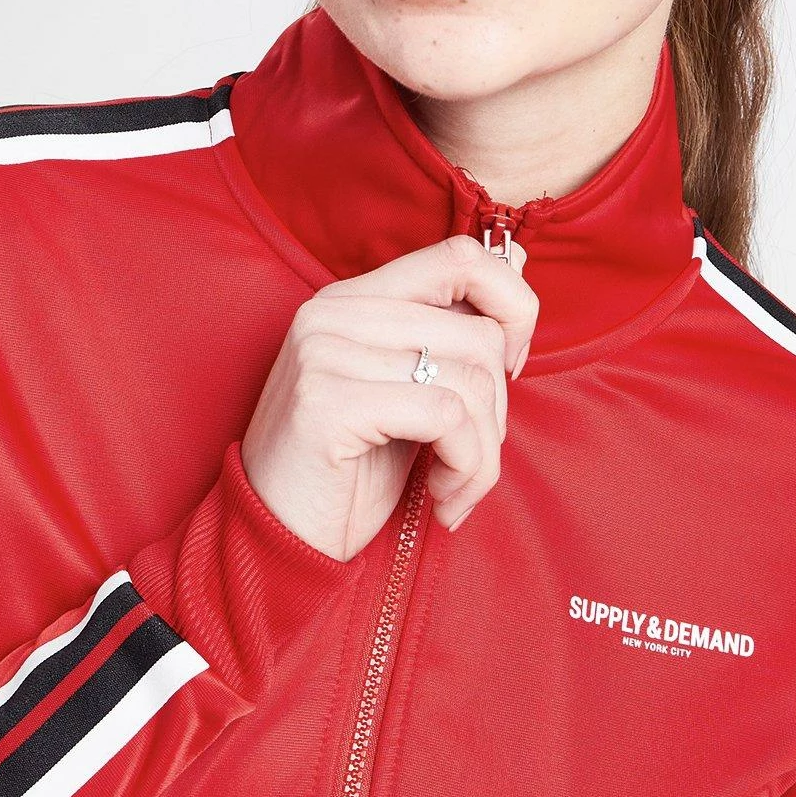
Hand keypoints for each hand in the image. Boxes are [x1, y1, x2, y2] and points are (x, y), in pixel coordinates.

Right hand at [239, 234, 539, 561]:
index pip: (459, 255)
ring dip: (482, 452)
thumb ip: (448, 332)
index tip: (508, 369)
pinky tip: (441, 497)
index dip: (511, 306)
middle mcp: (333, 314)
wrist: (275, 542)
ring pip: (471, 380)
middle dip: (497, 410)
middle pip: (479, 335)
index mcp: (351, 299)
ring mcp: (325, 354)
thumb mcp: (405, 391)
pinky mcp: (330, 403)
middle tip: (468, 457)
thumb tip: (519, 255)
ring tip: (452, 485)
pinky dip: (465, 467)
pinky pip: (446, 417)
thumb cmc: (347, 474)